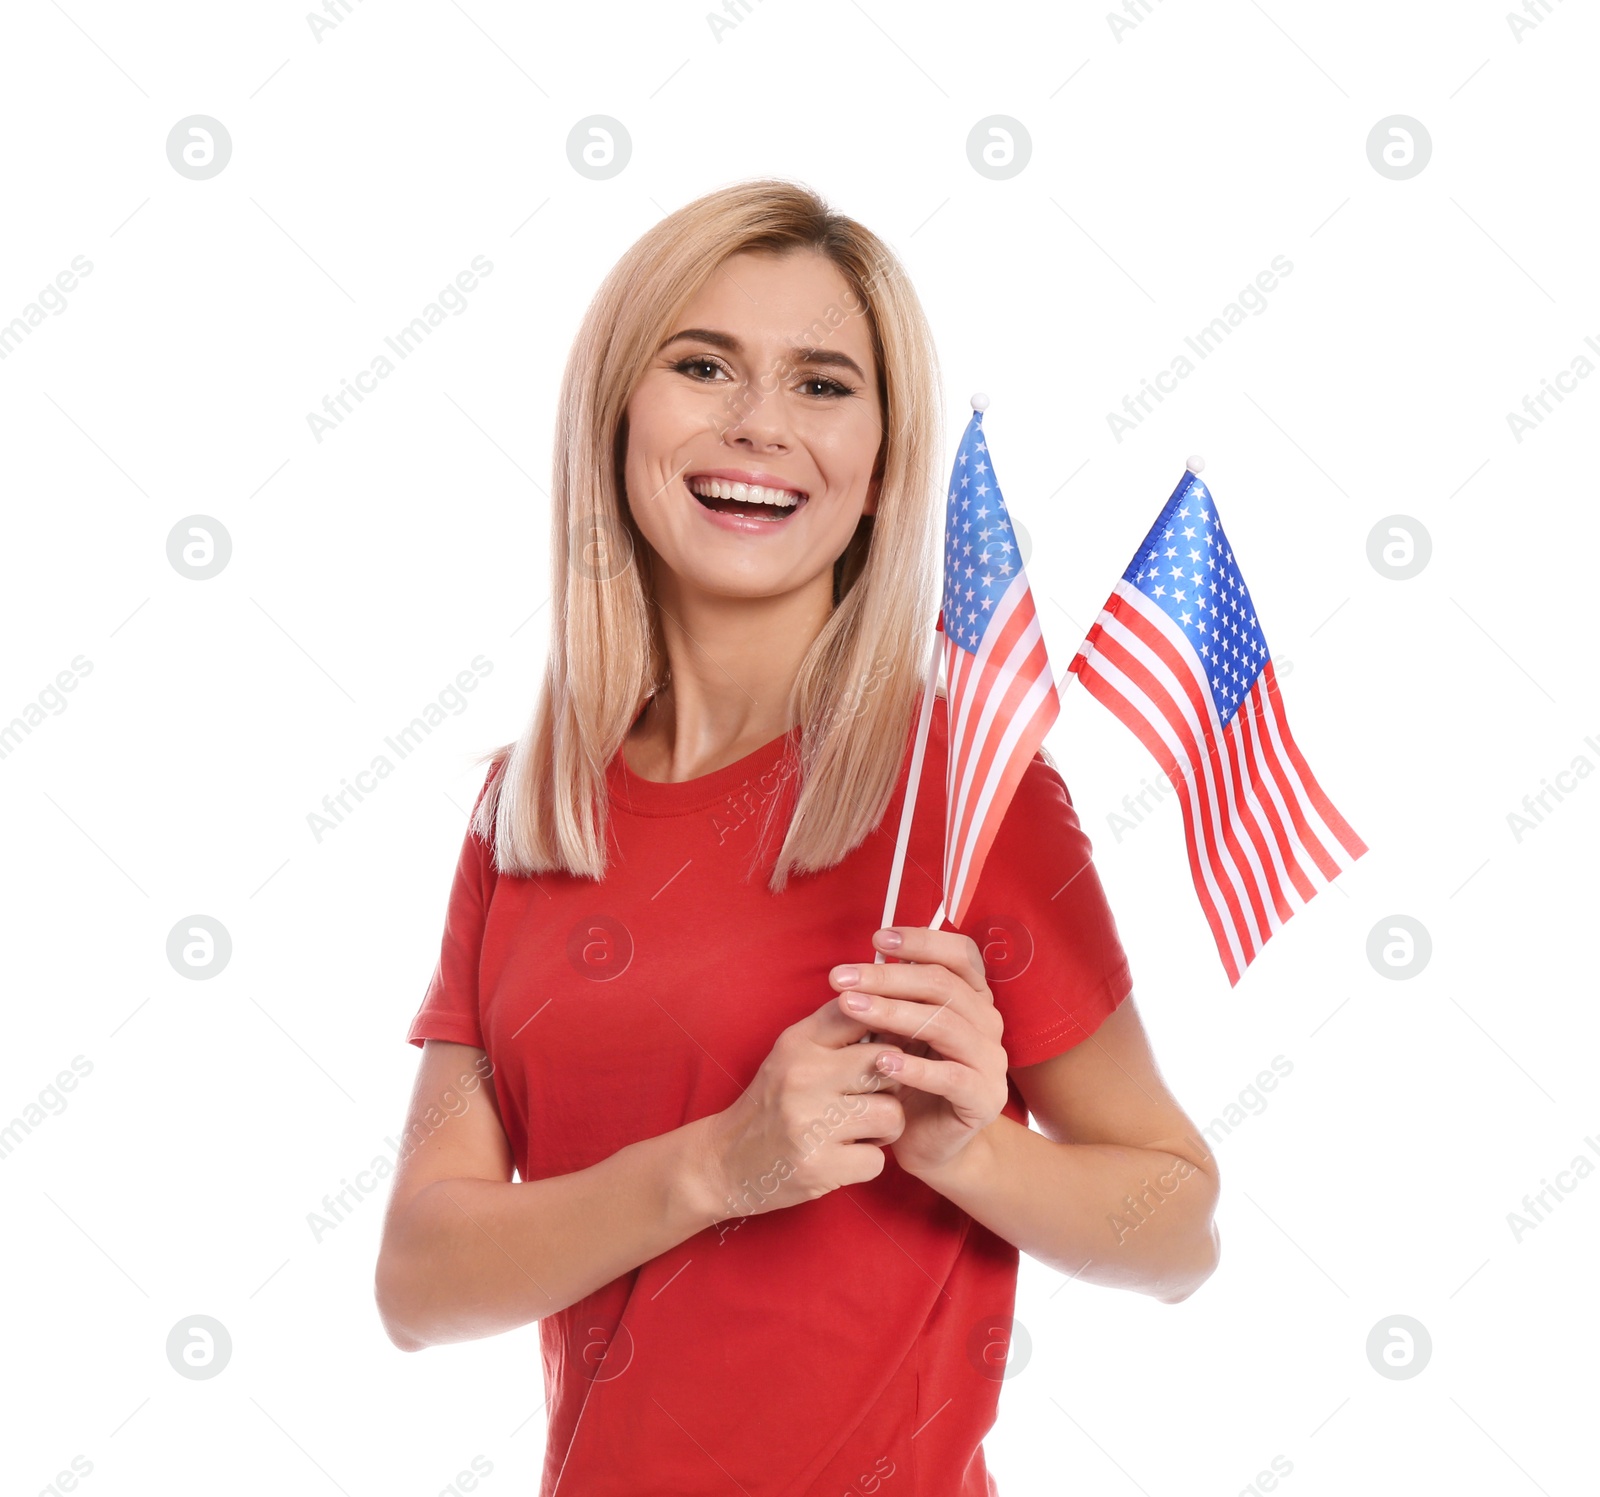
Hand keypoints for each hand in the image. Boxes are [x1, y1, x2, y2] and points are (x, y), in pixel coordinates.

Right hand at [698, 997, 907, 1231]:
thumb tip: (893, 1013)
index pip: (860, 1013)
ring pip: (891, 1114)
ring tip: (858, 1130)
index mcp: (798, 1044)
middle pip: (888, 1064)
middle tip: (870, 1098)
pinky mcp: (819, 1166)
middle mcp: (803, 1077)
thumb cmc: (772, 1104)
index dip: (885, 1028)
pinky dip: (866, 1162)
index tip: (884, 1048)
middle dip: (890, 1084)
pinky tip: (843, 1156)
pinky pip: (877, 1160)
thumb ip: (835, 1031)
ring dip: (884, 1128)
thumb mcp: (792, 1055)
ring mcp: (811, 1123)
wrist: (725, 1162)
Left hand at [828, 927, 1009, 1180]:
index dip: (921, 941)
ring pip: (944, 1024)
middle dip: (887, 977)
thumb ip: (890, 999)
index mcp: (973, 997)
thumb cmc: (907, 1078)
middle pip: (942, 985)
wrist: (927, 1141)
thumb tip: (855, 968)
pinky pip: (951, 1077)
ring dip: (893, 1013)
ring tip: (851, 1009)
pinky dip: (915, 1067)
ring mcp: (990, 1060)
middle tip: (841, 978)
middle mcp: (988, 1022)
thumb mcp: (897, 1030)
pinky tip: (881, 1061)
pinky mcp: (984, 1098)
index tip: (876, 939)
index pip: (959, 954)